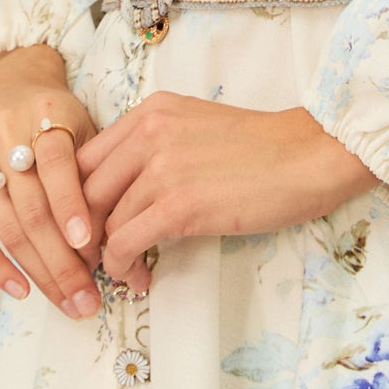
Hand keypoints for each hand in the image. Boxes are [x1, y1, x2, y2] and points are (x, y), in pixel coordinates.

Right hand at [0, 44, 126, 317]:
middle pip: (33, 208)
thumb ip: (96, 170)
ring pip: (8, 227)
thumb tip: (119, 234)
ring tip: (68, 302)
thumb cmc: (55, 114)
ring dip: (39, 272)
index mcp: (43, 115)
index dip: (73, 207)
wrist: (2, 81)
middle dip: (63, 260)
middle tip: (89, 299)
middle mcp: (3, 137)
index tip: (93, 247)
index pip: (57, 166)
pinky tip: (21, 291)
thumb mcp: (82, 124)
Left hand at [75, 92, 378, 285]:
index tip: (88, 225)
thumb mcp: (196, 127)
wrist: (311, 155)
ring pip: (102, 222)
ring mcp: (160, 168)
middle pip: (83, 191)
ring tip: (128, 270)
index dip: (77, 199)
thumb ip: (155, 146)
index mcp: (149, 112)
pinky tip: (141, 276)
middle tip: (97, 256)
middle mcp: (147, 133)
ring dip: (108, 256)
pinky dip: (123, 266)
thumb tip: (125, 190)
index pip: (85, 158)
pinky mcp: (178, 205)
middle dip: (83, 231)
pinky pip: (125, 243)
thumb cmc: (264, 148)